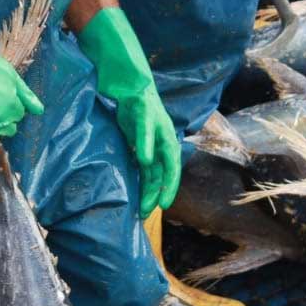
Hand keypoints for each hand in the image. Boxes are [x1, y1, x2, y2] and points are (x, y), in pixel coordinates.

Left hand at [116, 88, 181, 216]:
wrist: (133, 92)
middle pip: (160, 178)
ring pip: (151, 177)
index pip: (171, 172)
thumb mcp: (144, 120)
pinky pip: (143, 171)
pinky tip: (135, 194)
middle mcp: (162, 151)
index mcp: (168, 145)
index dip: (168, 188)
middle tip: (144, 213)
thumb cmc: (142, 104)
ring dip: (147, 192)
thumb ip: (144, 140)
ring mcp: (152, 151)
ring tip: (140, 210)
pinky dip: (140, 183)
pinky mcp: (141, 150)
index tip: (163, 205)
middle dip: (154, 196)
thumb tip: (145, 161)